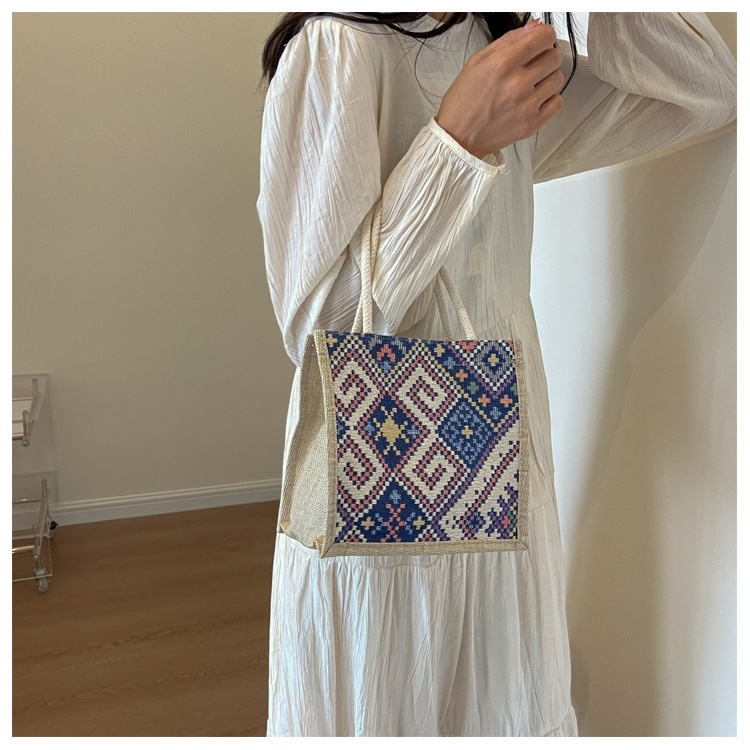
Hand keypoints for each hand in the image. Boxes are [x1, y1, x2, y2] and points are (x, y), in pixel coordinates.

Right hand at [435, 20, 564, 157]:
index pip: (544, 37)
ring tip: (529, 86)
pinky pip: (558, 102)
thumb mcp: (476, 62)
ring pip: (558, 79)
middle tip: (531, 66)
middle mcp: (517, 84)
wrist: (457, 138)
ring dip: (547, 78)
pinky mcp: (532, 124)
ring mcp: (526, 106)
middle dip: (545, 57)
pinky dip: (549, 99)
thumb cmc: (462, 102)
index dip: (544, 36)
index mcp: (502, 64)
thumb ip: (508, 41)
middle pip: (554, 57)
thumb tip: (534, 26)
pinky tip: (534, 100)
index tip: (540, 41)